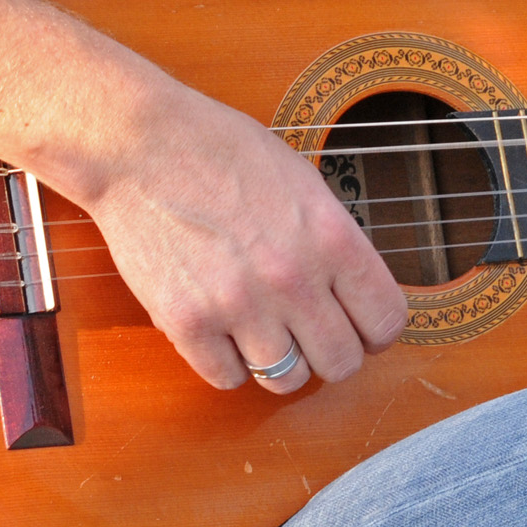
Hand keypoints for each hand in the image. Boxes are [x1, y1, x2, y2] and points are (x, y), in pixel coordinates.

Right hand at [52, 73, 406, 395]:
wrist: (142, 145)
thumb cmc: (221, 151)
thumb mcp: (302, 181)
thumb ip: (332, 241)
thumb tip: (355, 295)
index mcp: (331, 237)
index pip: (385, 321)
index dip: (376, 331)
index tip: (360, 327)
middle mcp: (293, 278)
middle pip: (342, 363)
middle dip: (332, 353)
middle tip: (311, 335)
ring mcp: (239, 305)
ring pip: (287, 380)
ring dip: (281, 363)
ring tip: (264, 333)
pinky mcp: (187, 323)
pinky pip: (228, 378)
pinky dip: (228, 362)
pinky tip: (223, 331)